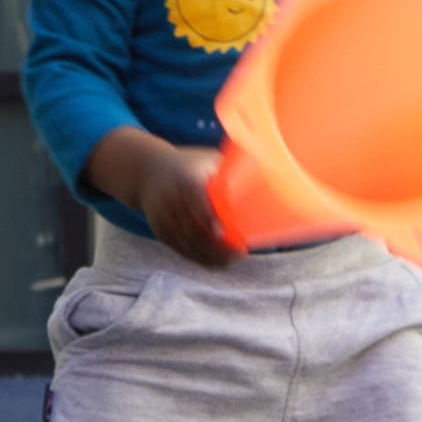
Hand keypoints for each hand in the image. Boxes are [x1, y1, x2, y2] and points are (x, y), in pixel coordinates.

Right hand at [106, 133, 238, 269]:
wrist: (146, 170)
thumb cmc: (189, 162)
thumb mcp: (207, 159)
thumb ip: (234, 167)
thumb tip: (275, 172)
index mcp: (185, 180)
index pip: (197, 205)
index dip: (210, 222)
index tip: (228, 234)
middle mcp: (172, 201)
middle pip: (194, 231)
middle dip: (217, 247)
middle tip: (241, 252)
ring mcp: (164, 218)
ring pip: (187, 244)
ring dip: (210, 257)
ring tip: (232, 259)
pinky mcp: (160, 231)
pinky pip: (180, 249)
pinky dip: (198, 258)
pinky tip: (216, 263)